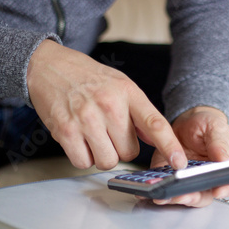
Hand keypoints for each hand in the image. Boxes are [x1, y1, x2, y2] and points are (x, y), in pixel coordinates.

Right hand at [27, 40, 186, 170]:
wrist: (49, 66)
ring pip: (107, 161)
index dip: (170, 146)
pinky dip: (83, 157)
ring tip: (94, 135)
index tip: (180, 163)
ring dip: (102, 155)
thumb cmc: (88, 78)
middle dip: (121, 148)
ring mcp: (86, 118)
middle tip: (109, 132)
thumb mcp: (122, 86)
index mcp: (128, 93)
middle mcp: (109, 105)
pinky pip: (83, 162)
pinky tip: (80, 139)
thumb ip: (140, 113)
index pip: (155, 124)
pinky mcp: (65, 131)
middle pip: (129, 153)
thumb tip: (157, 138)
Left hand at [149, 106, 228, 206]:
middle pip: (203, 196)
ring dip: (173, 198)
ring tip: (164, 195)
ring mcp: (186, 181)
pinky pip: (163, 188)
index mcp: (222, 170)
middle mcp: (205, 180)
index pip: (227, 185)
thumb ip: (220, 145)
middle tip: (183, 194)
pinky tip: (150, 190)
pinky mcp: (168, 178)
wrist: (187, 121)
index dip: (223, 190)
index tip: (216, 191)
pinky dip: (156, 192)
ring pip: (183, 197)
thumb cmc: (207, 126)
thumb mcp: (216, 129)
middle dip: (193, 198)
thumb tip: (225, 161)